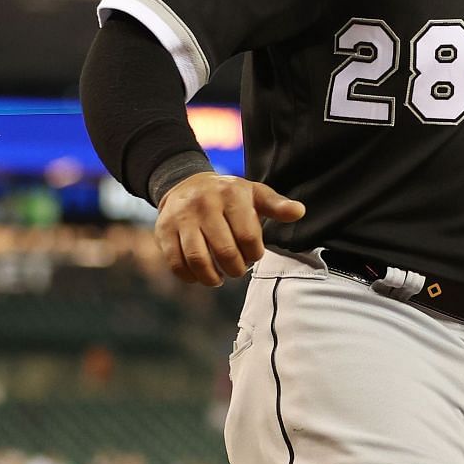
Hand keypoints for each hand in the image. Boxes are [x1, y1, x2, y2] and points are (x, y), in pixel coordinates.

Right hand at [155, 173, 305, 286]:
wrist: (186, 184)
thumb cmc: (229, 195)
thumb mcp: (255, 193)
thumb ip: (277, 205)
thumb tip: (300, 212)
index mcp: (231, 195)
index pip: (248, 236)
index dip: (255, 254)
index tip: (254, 256)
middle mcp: (204, 205)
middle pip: (224, 250)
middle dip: (235, 268)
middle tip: (238, 270)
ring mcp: (182, 218)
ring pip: (197, 258)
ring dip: (211, 277)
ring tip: (219, 279)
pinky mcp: (164, 230)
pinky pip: (175, 262)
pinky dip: (189, 276)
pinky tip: (199, 277)